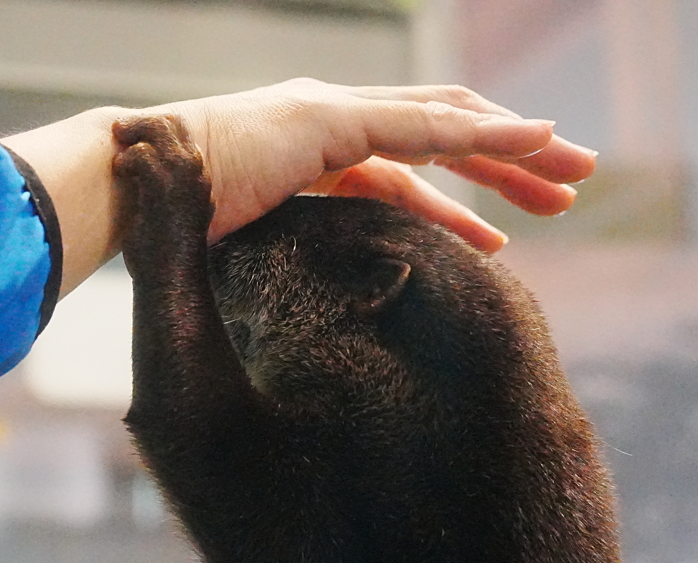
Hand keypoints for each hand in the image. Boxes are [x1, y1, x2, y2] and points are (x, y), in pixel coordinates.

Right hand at [0, 79, 596, 296]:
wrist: (125, 194)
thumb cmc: (173, 229)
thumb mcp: (252, 248)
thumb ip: (293, 259)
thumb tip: (304, 312)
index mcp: (319, 155)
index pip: (408, 168)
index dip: (462, 189)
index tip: (507, 226)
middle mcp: (334, 122)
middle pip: (443, 135)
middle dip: (510, 159)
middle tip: (569, 187)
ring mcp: (331, 115)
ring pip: (447, 122)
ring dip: (514, 146)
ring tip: (572, 177)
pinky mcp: (325, 120)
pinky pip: (421, 127)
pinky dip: (483, 131)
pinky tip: (537, 138)